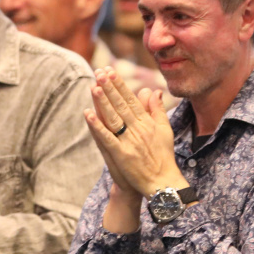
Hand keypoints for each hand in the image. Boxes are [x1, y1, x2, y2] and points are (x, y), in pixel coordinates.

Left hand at [85, 68, 186, 198]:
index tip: (110, 71)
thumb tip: (154, 91)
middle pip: (121, 105)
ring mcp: (129, 142)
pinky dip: (98, 127)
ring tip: (94, 87)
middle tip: (99, 72)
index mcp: (147, 123)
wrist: (162, 182)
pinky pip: (107, 138)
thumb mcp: (165, 130)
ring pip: (113, 118)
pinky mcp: (122, 155)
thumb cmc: (163, 156)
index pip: (131, 99)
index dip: (120, 85)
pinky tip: (88, 115)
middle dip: (110, 88)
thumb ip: (157, 110)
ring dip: (103, 102)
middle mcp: (138, 129)